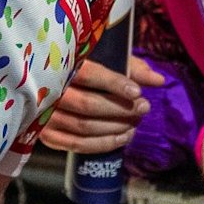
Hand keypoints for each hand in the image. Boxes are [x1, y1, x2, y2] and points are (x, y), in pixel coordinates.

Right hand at [40, 56, 164, 153]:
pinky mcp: (46, 133)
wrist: (47, 83)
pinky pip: (77, 145)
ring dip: (115, 128)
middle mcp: (48, 90)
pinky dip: (103, 144)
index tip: (138, 92)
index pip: (89, 75)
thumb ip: (131, 67)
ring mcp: (44, 114)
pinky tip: (122, 138)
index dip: (115, 85)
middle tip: (143, 108)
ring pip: (84, 127)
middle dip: (121, 109)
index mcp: (61, 65)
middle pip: (88, 105)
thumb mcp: (105, 58)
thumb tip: (158, 81)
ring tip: (135, 124)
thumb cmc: (82, 67)